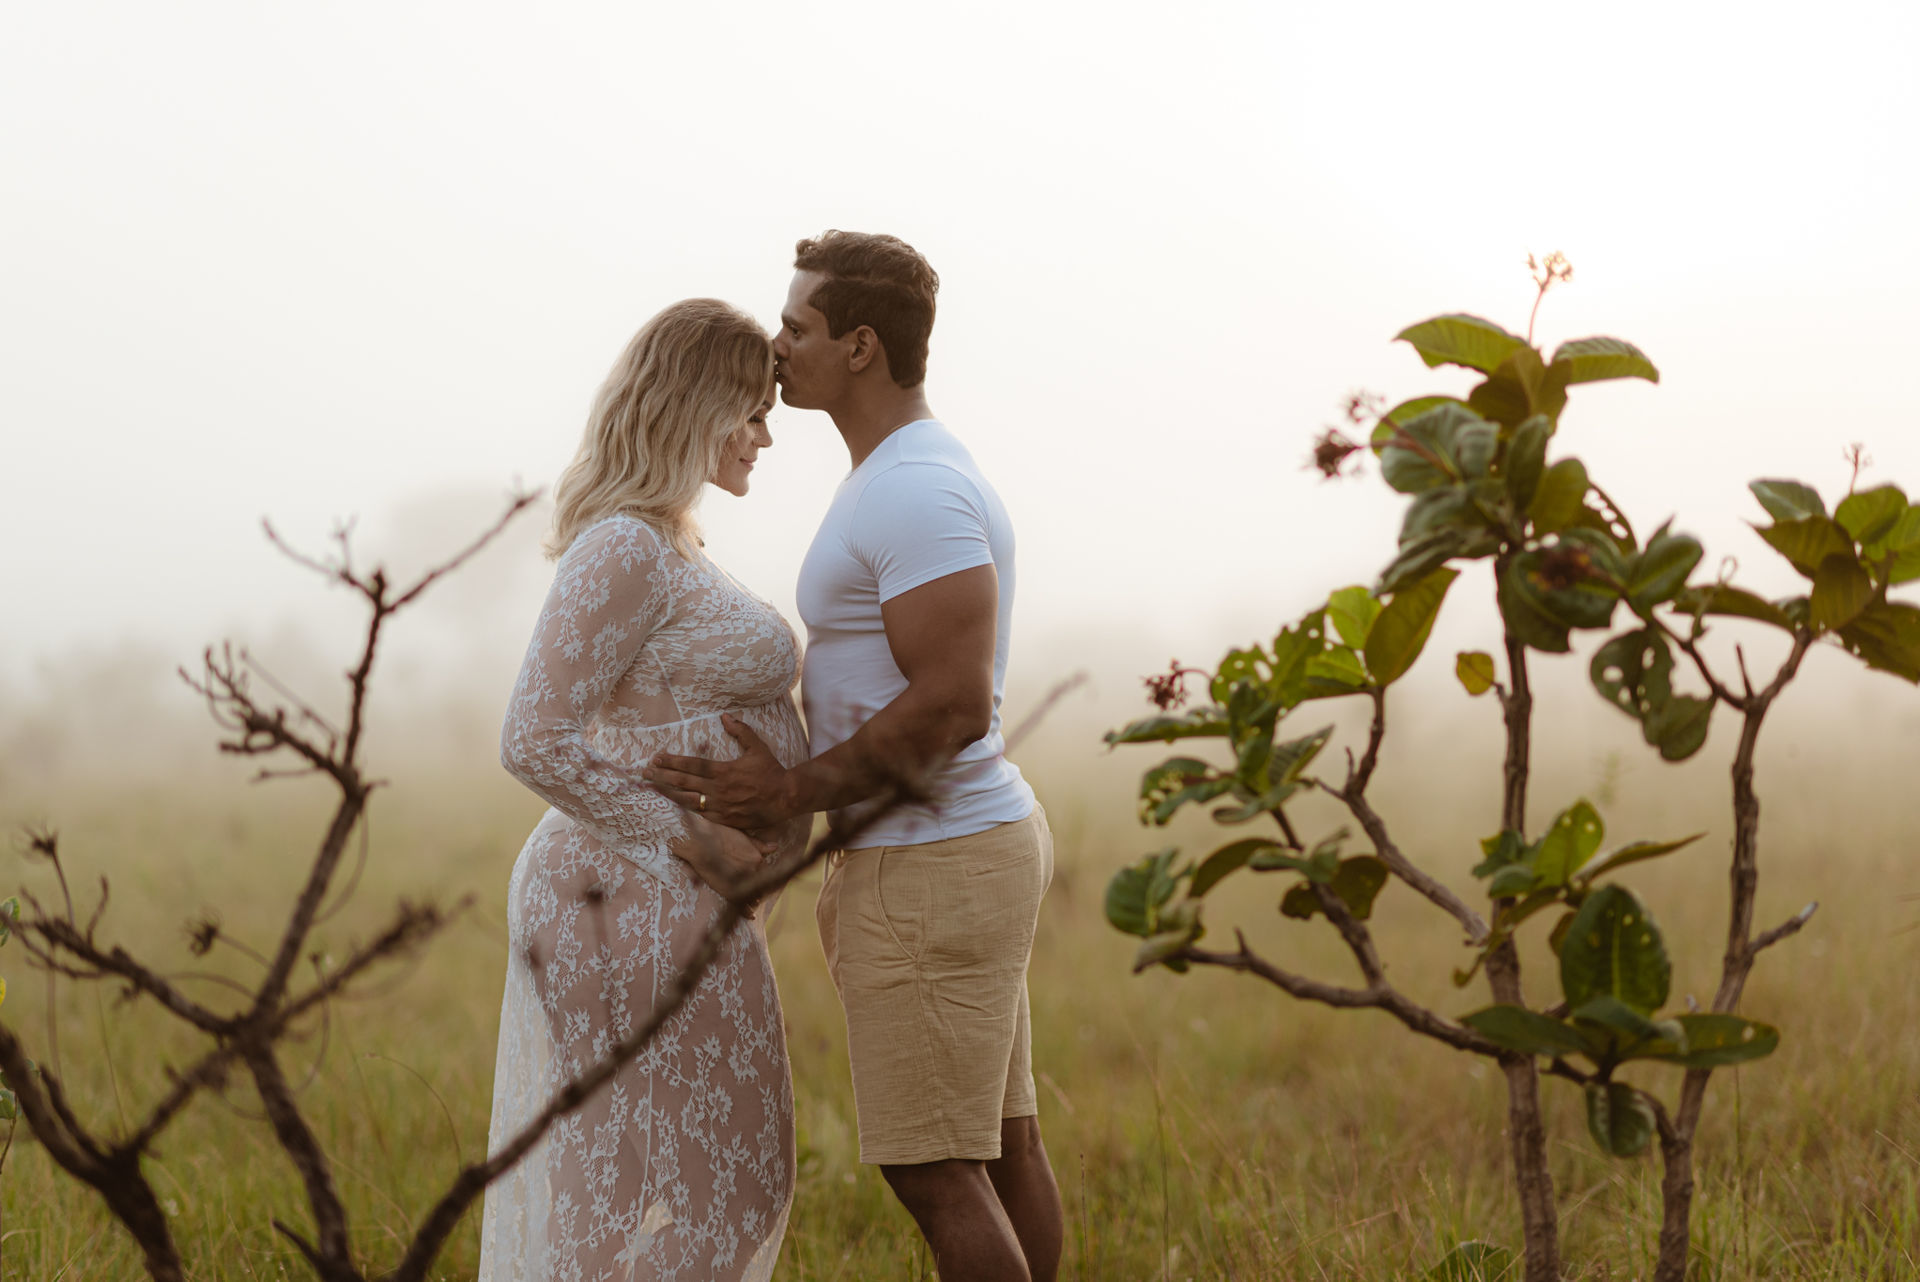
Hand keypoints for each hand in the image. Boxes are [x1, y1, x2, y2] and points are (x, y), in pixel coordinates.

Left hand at [645, 715, 796, 829]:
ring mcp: (720, 807)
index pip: (692, 765)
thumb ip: (741, 731)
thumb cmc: (771, 771)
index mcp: (724, 771)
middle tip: (645, 772)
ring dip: (668, 793)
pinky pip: (700, 815)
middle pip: (684, 782)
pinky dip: (685, 809)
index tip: (657, 757)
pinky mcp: (725, 820)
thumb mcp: (758, 748)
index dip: (672, 761)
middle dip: (662, 776)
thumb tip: (726, 717)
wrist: (786, 797)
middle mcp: (718, 790)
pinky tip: (673, 804)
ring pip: (687, 800)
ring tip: (653, 787)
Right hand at [678, 811, 778, 914]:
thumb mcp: (742, 837)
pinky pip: (741, 905)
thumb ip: (759, 845)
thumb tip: (775, 847)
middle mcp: (753, 871)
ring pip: (752, 895)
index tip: (762, 882)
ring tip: (754, 903)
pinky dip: (747, 911)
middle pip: (760, 885)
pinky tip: (751, 916)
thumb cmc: (719, 836)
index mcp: (757, 859)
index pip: (766, 873)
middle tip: (759, 894)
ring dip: (754, 899)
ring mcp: (741, 882)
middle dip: (760, 889)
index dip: (765, 879)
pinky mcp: (728, 891)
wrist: (700, 842)